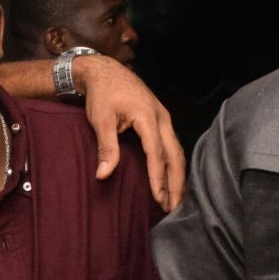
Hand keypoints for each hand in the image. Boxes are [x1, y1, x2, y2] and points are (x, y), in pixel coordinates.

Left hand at [74, 55, 185, 211]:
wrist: (105, 72)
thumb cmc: (102, 95)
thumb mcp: (100, 120)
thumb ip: (106, 147)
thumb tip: (103, 175)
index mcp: (149, 117)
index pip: (156, 154)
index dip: (158, 178)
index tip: (158, 199)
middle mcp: (162, 118)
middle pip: (175, 155)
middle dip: (176, 183)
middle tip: (172, 207)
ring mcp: (165, 118)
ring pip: (178, 151)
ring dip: (178, 176)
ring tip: (175, 199)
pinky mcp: (161, 120)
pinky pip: (173, 145)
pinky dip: (174, 164)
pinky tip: (172, 178)